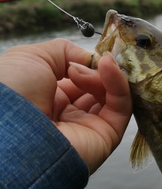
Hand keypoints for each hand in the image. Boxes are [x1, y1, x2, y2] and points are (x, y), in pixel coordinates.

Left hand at [0, 38, 131, 173]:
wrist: (14, 130)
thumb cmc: (14, 93)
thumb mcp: (33, 57)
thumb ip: (65, 51)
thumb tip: (91, 58)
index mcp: (49, 99)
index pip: (79, 79)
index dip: (86, 63)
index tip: (89, 52)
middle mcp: (68, 115)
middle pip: (98, 88)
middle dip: (99, 69)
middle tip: (95, 59)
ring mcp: (88, 127)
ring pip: (112, 97)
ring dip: (108, 75)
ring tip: (99, 63)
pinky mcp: (106, 137)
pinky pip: (121, 108)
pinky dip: (119, 85)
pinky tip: (109, 66)